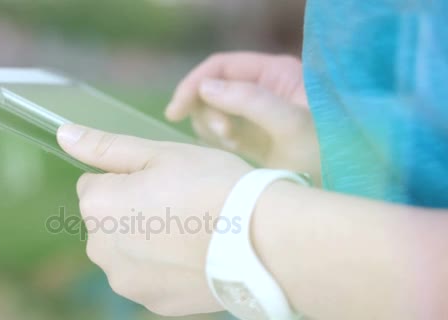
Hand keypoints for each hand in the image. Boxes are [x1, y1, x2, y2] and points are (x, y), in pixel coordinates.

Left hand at [57, 124, 251, 315]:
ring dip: (143, 241)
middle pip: (106, 220)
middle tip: (178, 204)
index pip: (93, 184)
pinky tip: (192, 256)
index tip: (161, 181)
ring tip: (188, 231)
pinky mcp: (150, 303)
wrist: (264, 242)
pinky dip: (161, 267)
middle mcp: (99, 249)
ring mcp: (125, 282)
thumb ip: (104, 147)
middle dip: (130, 210)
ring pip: (125, 250)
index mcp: (98, 205)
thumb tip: (62, 134)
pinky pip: (146, 277)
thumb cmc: (213, 185)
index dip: (126, 178)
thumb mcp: (159, 154)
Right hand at [166, 52, 320, 183]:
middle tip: (225, 137)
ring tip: (234, 146)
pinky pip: (222, 130)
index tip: (176, 110)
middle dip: (208, 111)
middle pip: (213, 89)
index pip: (221, 67)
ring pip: (213, 111)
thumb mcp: (290, 124)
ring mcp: (257, 112)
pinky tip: (235, 151)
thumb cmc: (326, 150)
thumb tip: (204, 88)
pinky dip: (218, 140)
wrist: (347, 184)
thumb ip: (249, 101)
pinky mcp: (254, 136)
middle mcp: (263, 87)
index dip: (194, 83)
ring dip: (213, 127)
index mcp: (274, 73)